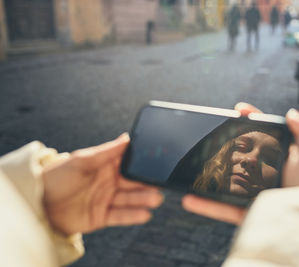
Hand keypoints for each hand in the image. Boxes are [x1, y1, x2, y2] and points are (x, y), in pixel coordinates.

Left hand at [42, 133, 163, 234]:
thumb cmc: (56, 177)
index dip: (142, 163)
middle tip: (161, 183)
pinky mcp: (102, 216)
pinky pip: (121, 216)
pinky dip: (133, 216)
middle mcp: (109, 182)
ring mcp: (107, 199)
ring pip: (130, 199)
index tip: (157, 162)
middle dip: (147, 183)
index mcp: (105, 166)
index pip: (129, 163)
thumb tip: (127, 138)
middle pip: (133, 182)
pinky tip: (145, 214)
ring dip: (144, 199)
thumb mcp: (81, 160)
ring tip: (156, 199)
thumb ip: (105, 151)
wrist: (38, 204)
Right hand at [182, 103, 298, 224]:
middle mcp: (266, 174)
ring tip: (195, 165)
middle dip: (226, 144)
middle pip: (241, 154)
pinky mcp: (247, 213)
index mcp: (280, 159)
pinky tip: (190, 198)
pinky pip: (222, 208)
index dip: (250, 120)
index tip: (239, 110)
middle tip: (213, 134)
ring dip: (209, 174)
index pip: (263, 134)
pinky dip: (206, 205)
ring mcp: (253, 193)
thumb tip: (292, 113)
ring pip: (226, 181)